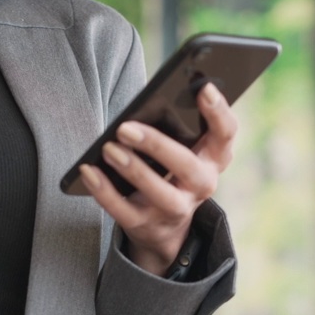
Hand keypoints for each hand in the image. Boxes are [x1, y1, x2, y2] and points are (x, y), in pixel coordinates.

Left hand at [80, 83, 237, 275]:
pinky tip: (88, 171)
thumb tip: (147, 103)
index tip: (203, 87)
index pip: (226, 133)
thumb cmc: (171, 170)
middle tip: (125, 127)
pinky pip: (122, 210)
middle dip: (156, 145)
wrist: (164, 227)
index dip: (218, 111)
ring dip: (132, 169)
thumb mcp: (184, 149)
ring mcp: (175, 209)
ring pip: (159, 193)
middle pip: (186, 165)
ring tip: (108, 148)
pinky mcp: (146, 226)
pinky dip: (103, 190)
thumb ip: (176, 127)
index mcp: (213, 158)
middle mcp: (201, 185)